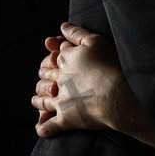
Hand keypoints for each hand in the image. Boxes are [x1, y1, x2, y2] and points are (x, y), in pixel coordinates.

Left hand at [33, 21, 128, 136]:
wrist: (118, 95)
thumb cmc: (111, 66)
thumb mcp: (96, 42)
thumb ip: (77, 34)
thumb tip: (62, 26)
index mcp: (66, 59)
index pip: (56, 55)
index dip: (56, 54)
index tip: (55, 54)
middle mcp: (60, 79)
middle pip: (46, 75)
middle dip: (44, 74)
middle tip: (43, 74)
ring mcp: (61, 100)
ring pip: (43, 100)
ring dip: (38, 100)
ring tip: (37, 100)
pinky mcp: (66, 119)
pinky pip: (49, 126)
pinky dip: (44, 128)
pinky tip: (40, 128)